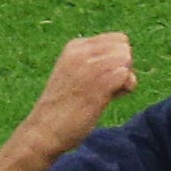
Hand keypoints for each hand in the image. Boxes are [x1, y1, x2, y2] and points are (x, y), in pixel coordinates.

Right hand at [22, 33, 136, 150]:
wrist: (44, 130)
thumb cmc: (65, 107)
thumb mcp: (76, 74)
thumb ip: (98, 63)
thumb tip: (127, 60)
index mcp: (74, 47)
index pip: (118, 40)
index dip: (118, 60)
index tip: (100, 77)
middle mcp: (80, 51)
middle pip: (125, 47)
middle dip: (123, 67)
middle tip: (104, 87)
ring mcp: (87, 66)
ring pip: (126, 59)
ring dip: (124, 80)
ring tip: (103, 94)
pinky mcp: (96, 83)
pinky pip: (126, 75)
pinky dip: (124, 89)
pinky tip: (107, 99)